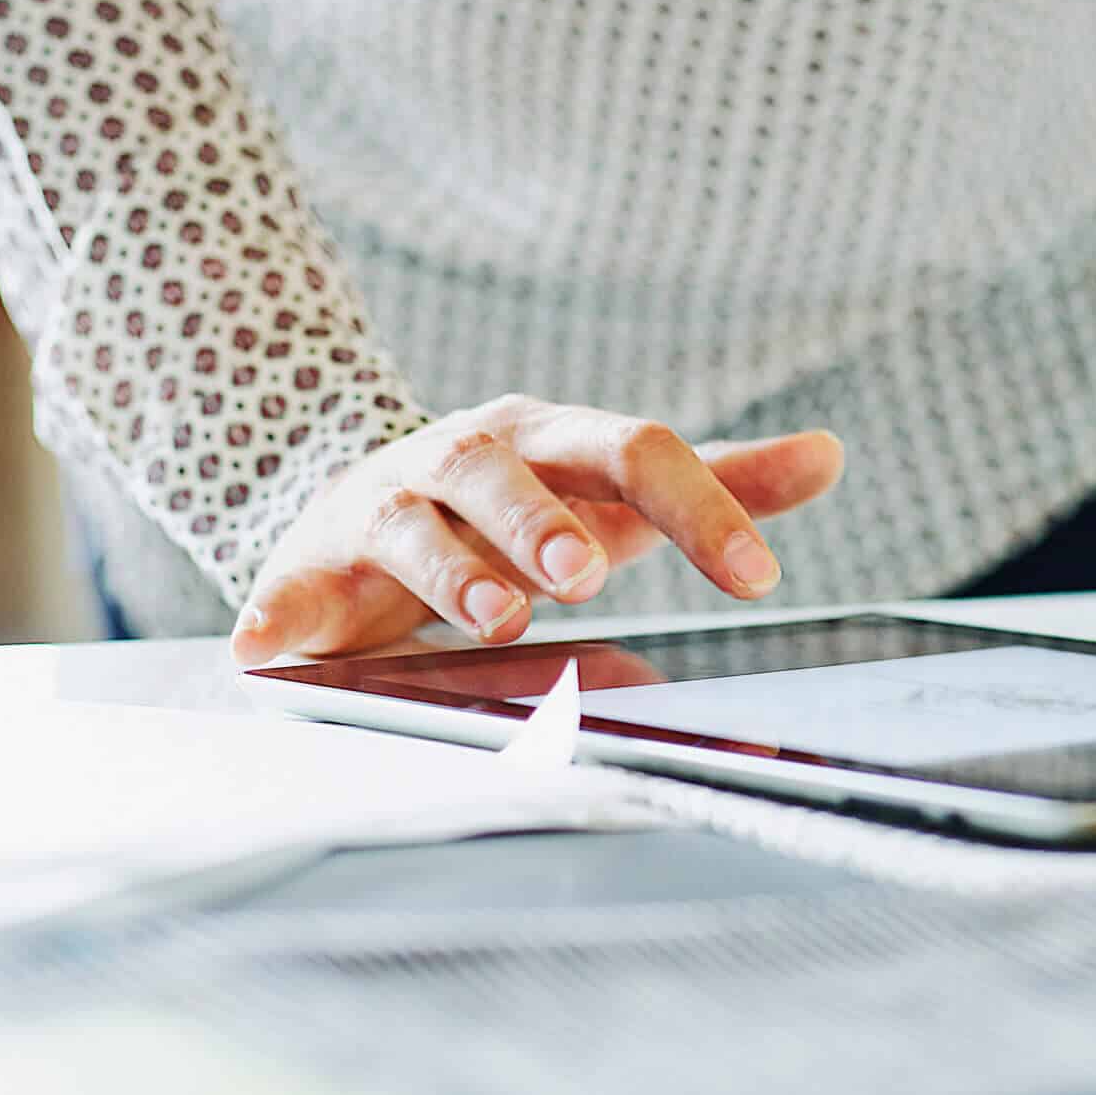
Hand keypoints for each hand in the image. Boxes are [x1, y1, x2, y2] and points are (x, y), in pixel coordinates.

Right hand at [230, 394, 844, 662]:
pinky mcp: (310, 570)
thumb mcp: (612, 493)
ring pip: (411, 524)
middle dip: (541, 518)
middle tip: (587, 571)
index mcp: (544, 442)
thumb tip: (830, 453)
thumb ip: (718, 482)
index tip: (758, 576)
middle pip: (501, 471)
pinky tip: (265, 652)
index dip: (697, 509)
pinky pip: (288, 593)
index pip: (629, 451)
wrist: (355, 500)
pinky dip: (275, 624)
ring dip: (449, 568)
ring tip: (498, 615)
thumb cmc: (514, 510)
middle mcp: (460, 461)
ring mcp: (380, 511)